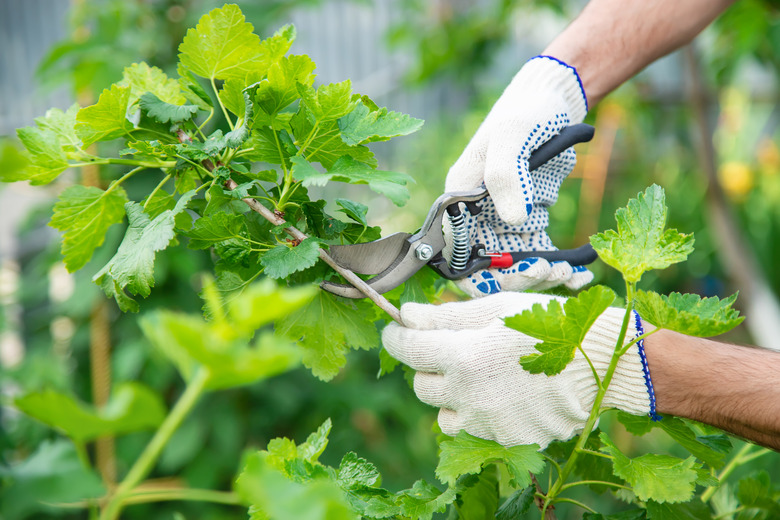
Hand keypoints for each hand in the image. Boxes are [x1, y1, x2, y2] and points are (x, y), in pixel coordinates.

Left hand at [382, 292, 653, 448]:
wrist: (605, 363)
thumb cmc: (550, 324)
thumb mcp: (496, 308)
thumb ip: (445, 315)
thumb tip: (405, 315)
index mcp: (462, 357)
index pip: (406, 349)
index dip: (396, 336)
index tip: (398, 329)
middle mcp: (469, 396)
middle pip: (421, 385)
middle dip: (430, 365)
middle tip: (454, 348)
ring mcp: (488, 424)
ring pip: (445, 414)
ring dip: (451, 395)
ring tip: (480, 375)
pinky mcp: (508, 439)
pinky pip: (478, 429)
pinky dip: (481, 412)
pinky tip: (506, 393)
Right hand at [445, 56, 592, 295]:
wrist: (553, 100)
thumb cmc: (527, 112)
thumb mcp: (513, 135)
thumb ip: (505, 175)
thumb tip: (512, 220)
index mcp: (459, 199)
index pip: (457, 254)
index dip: (483, 274)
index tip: (521, 269)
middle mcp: (476, 216)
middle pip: (486, 268)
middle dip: (518, 279)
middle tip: (550, 272)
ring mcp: (502, 220)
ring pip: (514, 267)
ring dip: (541, 277)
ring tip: (569, 272)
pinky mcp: (528, 221)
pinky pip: (538, 255)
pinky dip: (559, 268)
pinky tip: (581, 272)